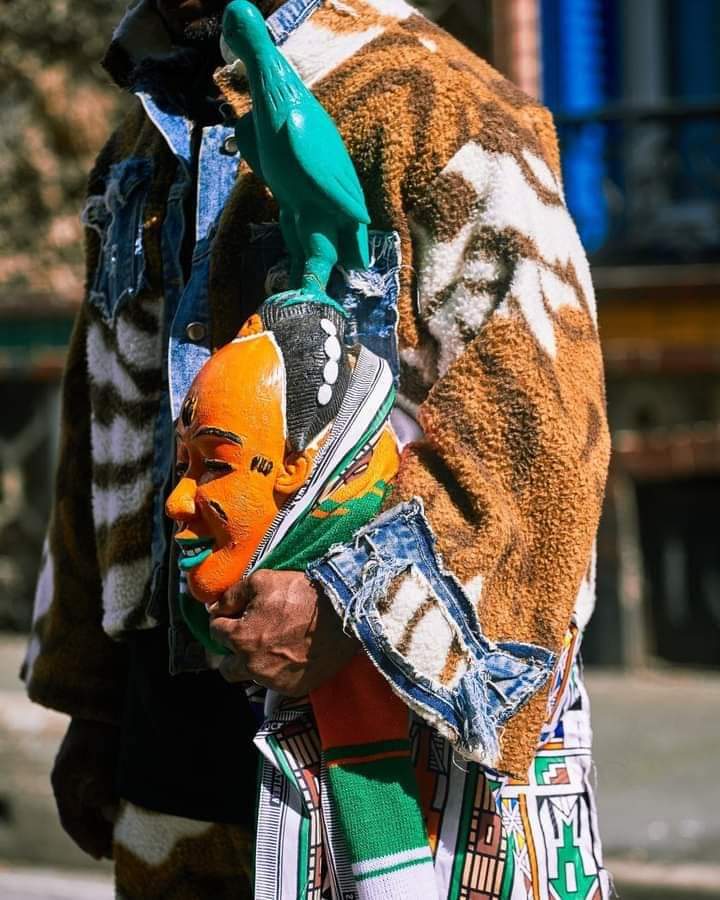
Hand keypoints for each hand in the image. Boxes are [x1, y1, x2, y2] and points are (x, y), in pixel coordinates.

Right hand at [51, 718, 119, 859]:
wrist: (106, 690)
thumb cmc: (102, 722)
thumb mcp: (101, 756)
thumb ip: (102, 786)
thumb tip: (110, 814)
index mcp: (64, 780)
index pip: (72, 821)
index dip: (87, 840)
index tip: (104, 855)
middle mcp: (70, 776)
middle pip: (83, 814)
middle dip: (99, 831)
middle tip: (119, 847)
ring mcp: (82, 767)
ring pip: (93, 802)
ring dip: (108, 816)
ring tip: (128, 829)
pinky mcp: (97, 757)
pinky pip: (102, 788)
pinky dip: (114, 800)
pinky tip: (131, 804)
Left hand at [208, 569, 358, 694]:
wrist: (343, 613)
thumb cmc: (301, 594)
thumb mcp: (262, 581)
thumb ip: (232, 595)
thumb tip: (215, 607)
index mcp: (240, 638)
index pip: (216, 631)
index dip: (224, 619)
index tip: (235, 614)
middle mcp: (252, 665)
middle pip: (227, 667)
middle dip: (232, 652)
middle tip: (247, 637)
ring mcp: (274, 681)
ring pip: (251, 676)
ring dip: (255, 662)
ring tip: (272, 645)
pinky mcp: (294, 689)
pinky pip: (276, 683)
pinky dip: (278, 671)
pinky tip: (290, 654)